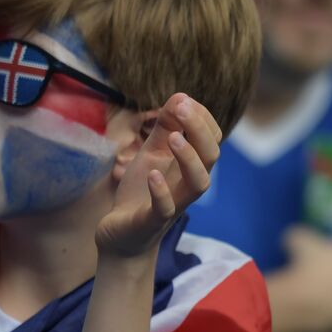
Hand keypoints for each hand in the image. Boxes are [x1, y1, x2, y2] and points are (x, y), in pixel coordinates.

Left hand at [96, 93, 221, 258]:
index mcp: (188, 166)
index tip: (183, 100)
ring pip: (198, 183)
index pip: (211, 139)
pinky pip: (165, 208)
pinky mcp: (152, 221)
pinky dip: (162, 190)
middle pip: (211, 156)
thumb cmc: (141, 193)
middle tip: (181, 107)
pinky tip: (154, 174)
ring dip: (189, 158)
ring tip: (175, 138)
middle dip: (200, 129)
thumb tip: (181, 96)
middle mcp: (186, 184)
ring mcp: (172, 203)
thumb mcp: (151, 155)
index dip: (202, 118)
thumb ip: (165, 129)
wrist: (120, 235)